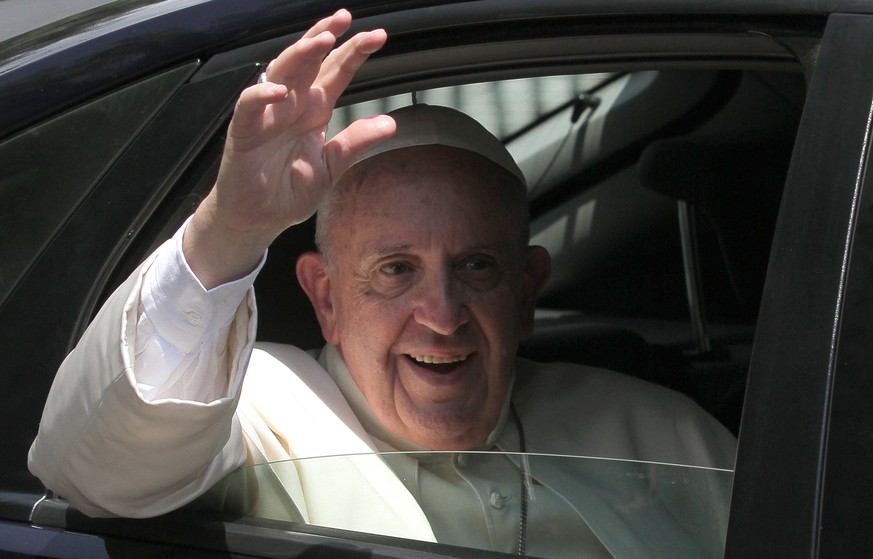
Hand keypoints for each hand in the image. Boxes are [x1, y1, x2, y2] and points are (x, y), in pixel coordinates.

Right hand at [184, 9, 394, 287]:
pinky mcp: (244, 130)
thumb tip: (390, 124)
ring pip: (281, 71)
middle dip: (326, 37)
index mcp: (315, 110)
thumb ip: (355, 143)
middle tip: (345, 19)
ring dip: (299, 54)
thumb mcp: (332, 167)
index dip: (354, 53)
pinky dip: (262, 96)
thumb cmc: (290, 191)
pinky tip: (280, 91)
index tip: (378, 36)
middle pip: (309, 61)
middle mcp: (292, 104)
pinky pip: (250, 105)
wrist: (259, 218)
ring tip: (321, 40)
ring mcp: (268, 114)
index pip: (336, 72)